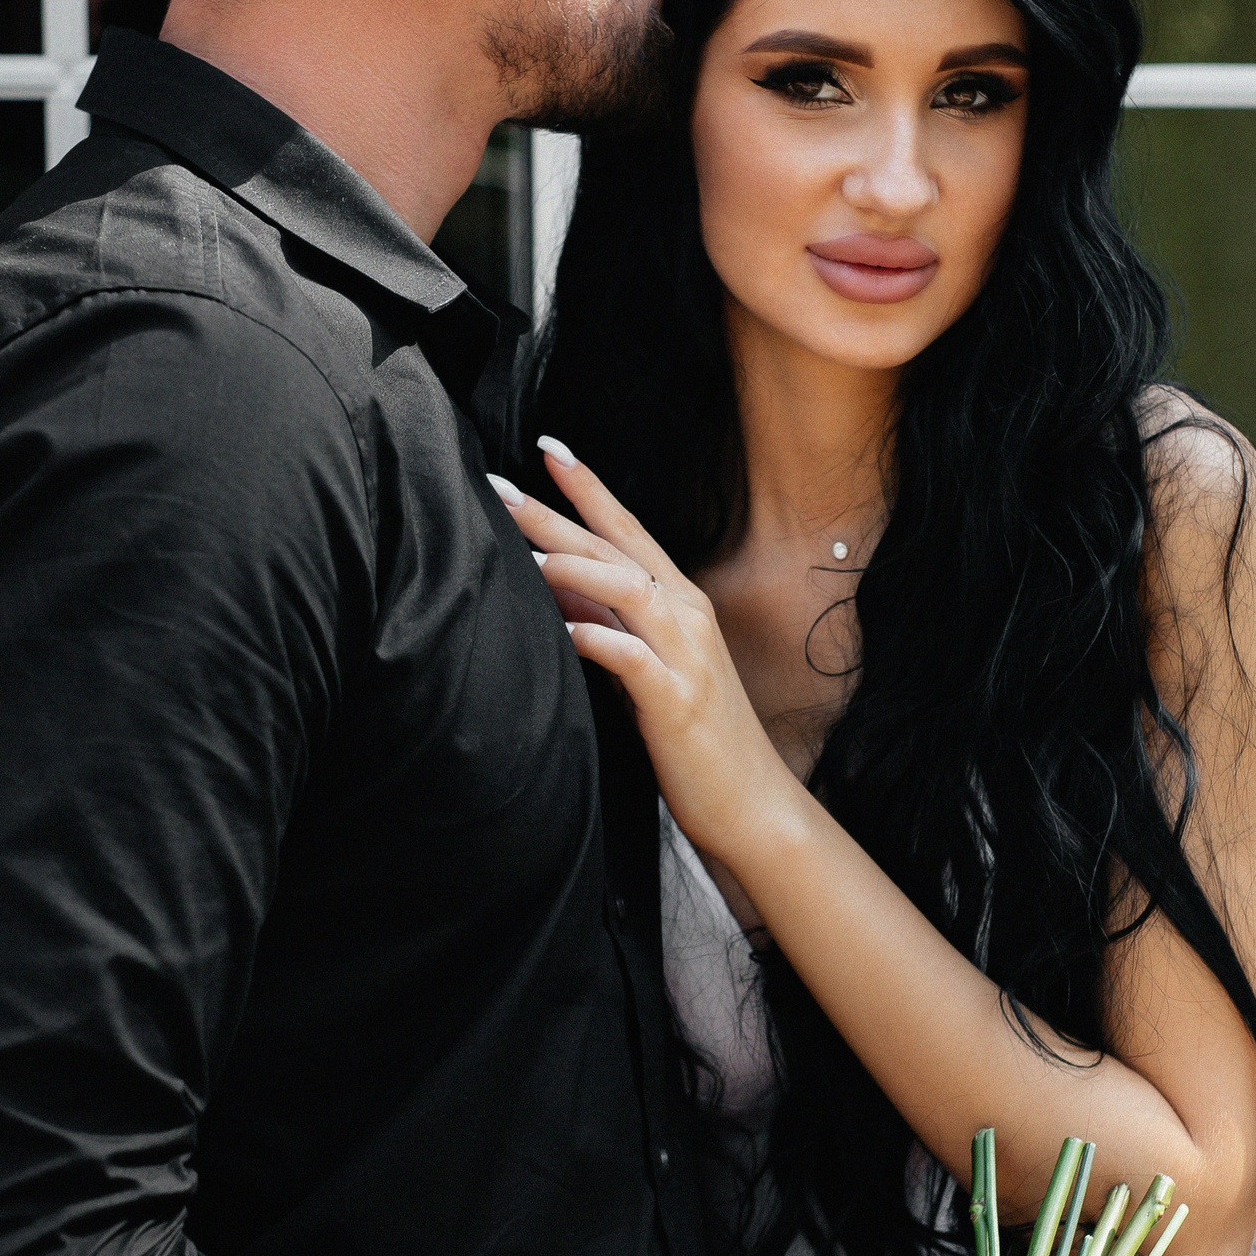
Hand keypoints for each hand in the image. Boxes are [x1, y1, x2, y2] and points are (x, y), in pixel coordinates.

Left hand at [487, 443, 795, 867]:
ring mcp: (685, 657)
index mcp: (682, 606)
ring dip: (571, 565)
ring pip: (625, 587)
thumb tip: (561, 596)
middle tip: (500, 485)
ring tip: (519, 547)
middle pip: (616, 549)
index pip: (629, 531)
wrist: (755, 807)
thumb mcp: (650, 674)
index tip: (548, 449)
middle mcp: (687, 618)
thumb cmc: (700, 744)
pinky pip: (629, 656)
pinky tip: (557, 627)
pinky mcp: (676, 701)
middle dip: (557, 513)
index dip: (589, 488)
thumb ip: (613, 629)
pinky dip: (592, 635)